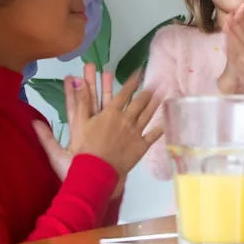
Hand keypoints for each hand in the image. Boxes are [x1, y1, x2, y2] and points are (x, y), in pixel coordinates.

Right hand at [33, 70, 163, 198]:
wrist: (95, 170)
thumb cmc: (85, 147)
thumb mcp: (79, 122)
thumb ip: (80, 101)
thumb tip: (76, 80)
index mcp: (111, 113)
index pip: (124, 93)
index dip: (132, 81)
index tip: (139, 72)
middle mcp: (126, 119)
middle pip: (139, 102)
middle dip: (148, 90)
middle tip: (157, 82)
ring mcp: (135, 132)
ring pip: (148, 114)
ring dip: (156, 103)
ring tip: (163, 93)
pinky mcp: (141, 146)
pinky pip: (153, 135)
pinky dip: (161, 127)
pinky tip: (167, 120)